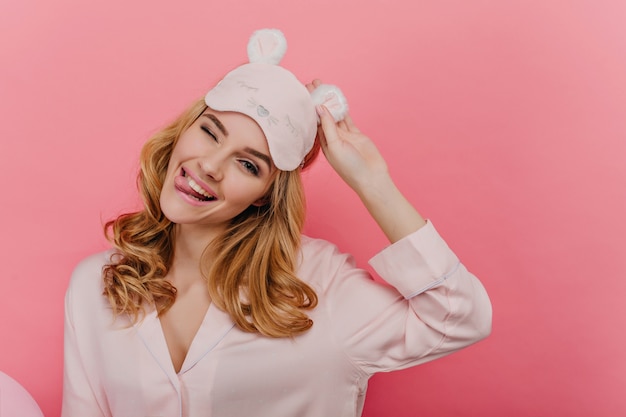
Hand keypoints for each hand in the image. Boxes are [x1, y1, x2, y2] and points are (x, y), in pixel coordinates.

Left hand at [306, 79, 389, 194]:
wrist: (371, 177)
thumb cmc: (350, 167)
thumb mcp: (335, 146)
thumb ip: (328, 127)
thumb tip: (320, 108)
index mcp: (323, 143)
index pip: (313, 121)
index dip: (309, 107)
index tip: (305, 92)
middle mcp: (332, 138)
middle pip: (322, 115)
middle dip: (318, 100)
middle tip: (313, 83)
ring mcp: (344, 136)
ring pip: (335, 115)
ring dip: (330, 102)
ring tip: (324, 86)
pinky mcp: (355, 134)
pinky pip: (347, 118)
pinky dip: (343, 108)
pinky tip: (338, 97)